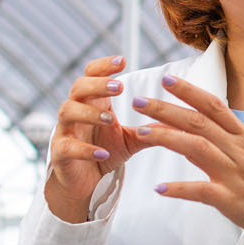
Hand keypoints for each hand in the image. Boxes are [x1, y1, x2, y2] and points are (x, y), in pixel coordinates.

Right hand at [46, 55, 151, 222]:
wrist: (83, 183)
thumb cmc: (104, 152)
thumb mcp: (131, 139)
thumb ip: (152, 128)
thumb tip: (184, 120)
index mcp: (93, 101)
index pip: (92, 74)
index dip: (104, 65)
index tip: (123, 61)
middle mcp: (76, 110)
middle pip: (78, 87)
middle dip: (98, 85)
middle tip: (120, 88)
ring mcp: (65, 131)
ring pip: (68, 111)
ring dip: (90, 113)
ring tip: (110, 119)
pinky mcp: (59, 154)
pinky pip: (67, 147)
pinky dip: (84, 149)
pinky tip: (102, 153)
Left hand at [132, 74, 243, 241]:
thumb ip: (227, 137)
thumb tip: (200, 123)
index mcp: (243, 137)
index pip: (213, 106)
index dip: (189, 91)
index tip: (166, 80)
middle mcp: (238, 150)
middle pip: (198, 123)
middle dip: (166, 109)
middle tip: (139, 101)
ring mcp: (235, 174)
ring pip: (197, 149)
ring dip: (167, 138)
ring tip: (141, 133)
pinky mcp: (231, 200)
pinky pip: (201, 191)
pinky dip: (179, 188)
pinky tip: (159, 188)